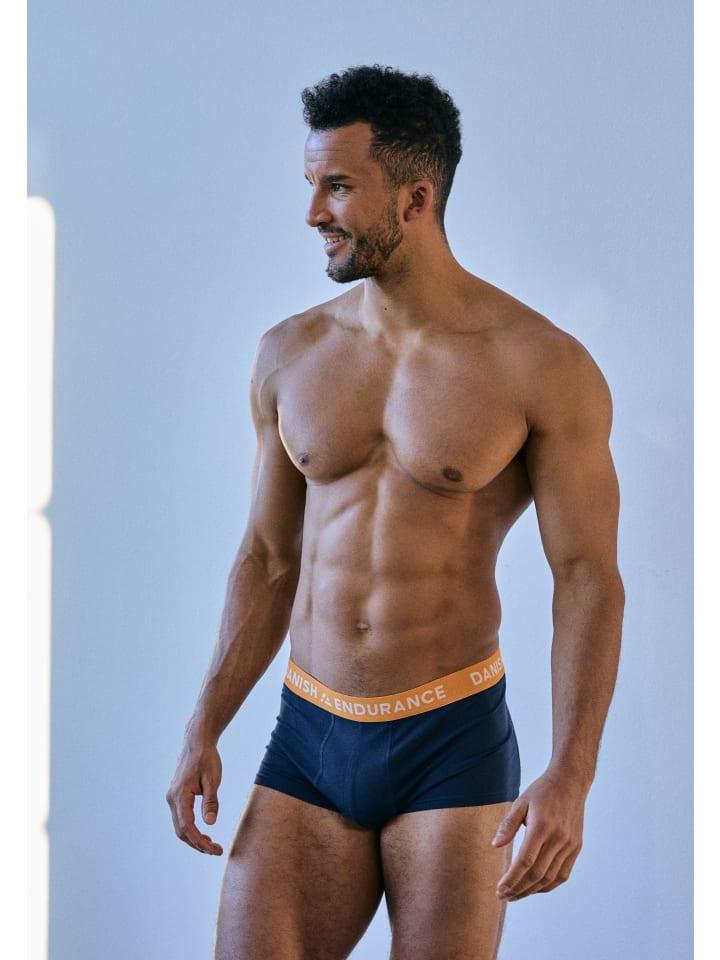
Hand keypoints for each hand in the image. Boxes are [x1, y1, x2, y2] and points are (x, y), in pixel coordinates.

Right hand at [166, 737, 223, 855]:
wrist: (197, 742)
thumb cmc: (207, 758)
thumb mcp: (213, 779)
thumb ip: (211, 801)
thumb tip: (210, 823)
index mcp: (180, 795)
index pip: (187, 827)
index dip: (200, 842)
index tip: (214, 850)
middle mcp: (172, 799)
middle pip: (181, 831)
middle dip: (197, 844)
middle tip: (216, 851)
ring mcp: (173, 798)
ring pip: (180, 826)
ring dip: (194, 838)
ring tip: (212, 845)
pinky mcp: (176, 796)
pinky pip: (181, 818)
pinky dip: (191, 829)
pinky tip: (204, 832)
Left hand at [491, 767, 587, 899]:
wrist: (571, 782)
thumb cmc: (542, 791)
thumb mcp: (521, 802)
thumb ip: (508, 825)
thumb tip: (495, 845)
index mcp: (542, 826)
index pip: (525, 861)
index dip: (512, 879)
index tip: (500, 889)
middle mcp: (558, 838)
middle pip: (537, 874)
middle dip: (518, 889)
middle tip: (503, 896)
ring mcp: (569, 845)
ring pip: (550, 877)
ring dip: (532, 890)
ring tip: (516, 895)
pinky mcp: (576, 847)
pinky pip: (563, 874)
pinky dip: (548, 885)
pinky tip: (535, 888)